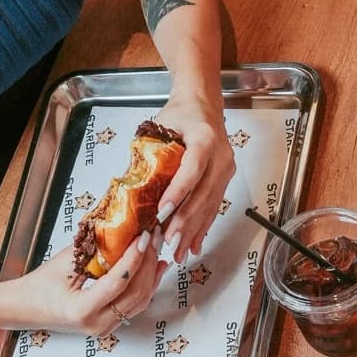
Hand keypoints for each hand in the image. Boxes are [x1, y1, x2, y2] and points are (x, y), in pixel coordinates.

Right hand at [15, 230, 164, 332]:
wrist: (25, 309)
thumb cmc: (38, 287)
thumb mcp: (63, 263)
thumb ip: (94, 250)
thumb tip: (121, 229)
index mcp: (82, 310)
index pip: (120, 281)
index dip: (136, 256)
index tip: (144, 235)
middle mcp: (97, 324)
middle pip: (137, 293)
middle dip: (149, 262)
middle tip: (155, 237)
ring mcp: (105, 329)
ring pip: (141, 301)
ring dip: (152, 274)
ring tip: (158, 249)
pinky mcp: (109, 326)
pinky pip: (135, 306)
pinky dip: (146, 285)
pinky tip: (154, 269)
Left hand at [155, 92, 235, 261]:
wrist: (202, 104)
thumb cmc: (178, 115)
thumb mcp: (159, 128)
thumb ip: (149, 157)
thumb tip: (130, 190)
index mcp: (204, 138)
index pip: (192, 170)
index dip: (178, 193)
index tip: (163, 213)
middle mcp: (220, 155)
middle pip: (203, 194)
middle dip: (185, 222)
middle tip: (169, 243)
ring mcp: (226, 169)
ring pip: (210, 205)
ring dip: (193, 231)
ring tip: (179, 252)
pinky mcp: (225, 180)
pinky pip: (213, 207)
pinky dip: (202, 227)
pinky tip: (193, 245)